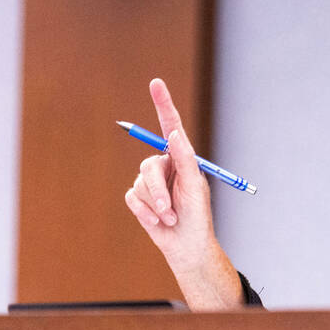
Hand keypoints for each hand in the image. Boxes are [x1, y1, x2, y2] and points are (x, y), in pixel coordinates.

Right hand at [124, 78, 242, 308]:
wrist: (186, 246)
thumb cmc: (197, 216)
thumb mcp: (195, 187)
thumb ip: (185, 159)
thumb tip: (174, 133)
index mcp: (181, 158)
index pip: (169, 126)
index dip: (163, 104)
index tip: (156, 83)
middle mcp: (165, 166)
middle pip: (148, 165)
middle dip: (158, 191)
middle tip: (170, 211)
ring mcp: (150, 183)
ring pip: (140, 183)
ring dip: (155, 205)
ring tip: (170, 218)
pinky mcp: (138, 199)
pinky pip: (132, 198)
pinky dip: (145, 213)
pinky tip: (158, 222)